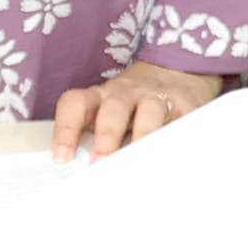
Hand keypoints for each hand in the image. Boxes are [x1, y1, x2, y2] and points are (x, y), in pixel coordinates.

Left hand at [52, 61, 226, 159]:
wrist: (175, 73)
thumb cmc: (134, 107)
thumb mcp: (111, 116)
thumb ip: (97, 140)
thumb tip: (81, 174)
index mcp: (100, 98)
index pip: (75, 104)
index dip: (66, 129)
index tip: (62, 158)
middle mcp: (125, 94)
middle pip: (113, 109)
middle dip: (107, 136)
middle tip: (103, 164)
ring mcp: (157, 97)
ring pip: (149, 111)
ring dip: (144, 136)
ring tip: (142, 162)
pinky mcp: (186, 103)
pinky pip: (183, 120)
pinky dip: (180, 139)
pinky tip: (178, 158)